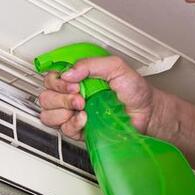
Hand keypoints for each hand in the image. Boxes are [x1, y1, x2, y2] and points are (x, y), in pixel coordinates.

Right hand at [37, 55, 158, 138]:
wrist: (147, 113)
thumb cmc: (135, 91)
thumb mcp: (116, 67)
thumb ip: (92, 65)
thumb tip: (69, 73)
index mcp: (78, 78)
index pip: (52, 78)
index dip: (57, 81)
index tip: (72, 83)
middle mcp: (73, 95)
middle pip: (46, 97)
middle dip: (60, 97)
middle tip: (79, 96)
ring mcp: (74, 113)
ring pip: (48, 114)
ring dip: (62, 111)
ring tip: (80, 108)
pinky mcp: (79, 130)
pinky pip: (63, 130)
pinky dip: (72, 124)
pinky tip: (84, 119)